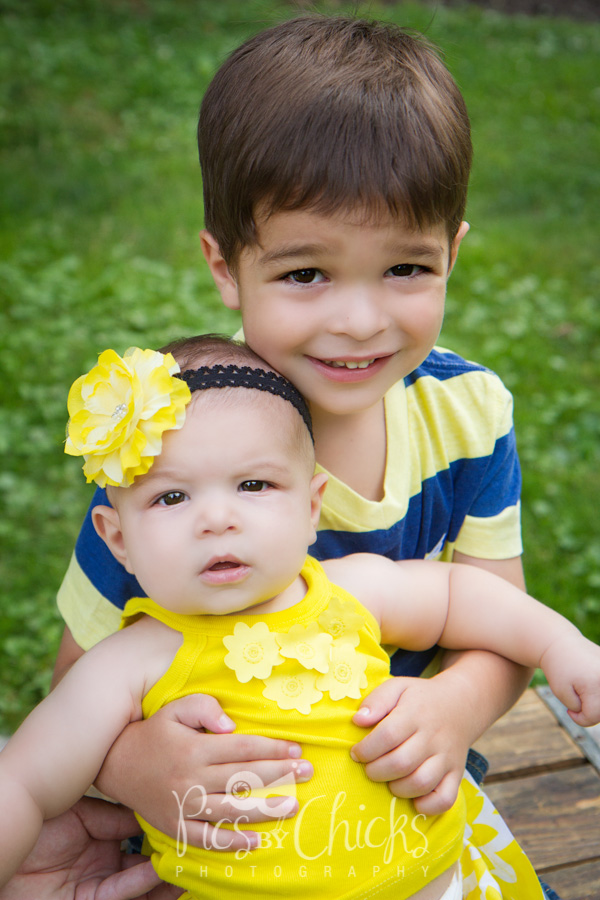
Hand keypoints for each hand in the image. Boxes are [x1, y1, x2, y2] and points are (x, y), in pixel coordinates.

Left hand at [0, 796, 178, 899]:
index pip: (138, 828)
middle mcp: (102, 859)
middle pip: (144, 857)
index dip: (161, 821)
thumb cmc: (34, 823)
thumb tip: (150, 809)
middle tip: (200, 837)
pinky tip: (162, 871)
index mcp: (99, 833)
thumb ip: (113, 814)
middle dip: (172, 851)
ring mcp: (98, 882)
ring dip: (166, 874)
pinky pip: (121, 892)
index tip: (186, 808)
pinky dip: (143, 884)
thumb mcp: (79, 813)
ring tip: (194, 861)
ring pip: (140, 880)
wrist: (4, 843)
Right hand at [95, 694, 311, 848]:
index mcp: (195, 748)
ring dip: (264, 808)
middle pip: (243, 777)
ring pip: (230, 809)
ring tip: (293, 805)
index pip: (242, 748)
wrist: (115, 764)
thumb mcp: (176, 708)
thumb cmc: (155, 731)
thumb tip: (232, 725)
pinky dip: (232, 841)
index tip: (296, 749)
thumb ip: (205, 708)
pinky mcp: (175, 825)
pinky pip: (206, 838)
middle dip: (279, 774)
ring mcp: (183, 805)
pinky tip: (256, 840)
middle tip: (307, 772)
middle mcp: (191, 778)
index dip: (272, 748)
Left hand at [350, 675, 473, 814]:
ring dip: (397, 788)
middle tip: (369, 768)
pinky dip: (427, 806)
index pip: (388, 735)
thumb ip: (377, 700)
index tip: (356, 753)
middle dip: (376, 771)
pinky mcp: (457, 774)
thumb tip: (358, 720)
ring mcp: (446, 758)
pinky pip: (445, 799)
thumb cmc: (419, 699)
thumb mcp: (398, 687)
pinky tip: (413, 799)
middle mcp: (433, 737)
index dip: (366, 749)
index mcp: (415, 713)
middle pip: (401, 763)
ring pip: (421, 783)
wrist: (460, 704)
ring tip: (388, 780)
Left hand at [541, 633, 599, 726]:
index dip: (579, 718)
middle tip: (575, 699)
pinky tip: (589, 683)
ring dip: (595, 703)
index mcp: (596, 684)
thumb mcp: (561, 693)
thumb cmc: (558, 669)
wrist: (560, 643)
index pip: (593, 716)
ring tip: (582, 692)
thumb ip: (580, 709)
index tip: (568, 710)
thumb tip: (598, 711)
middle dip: (588, 710)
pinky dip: (598, 692)